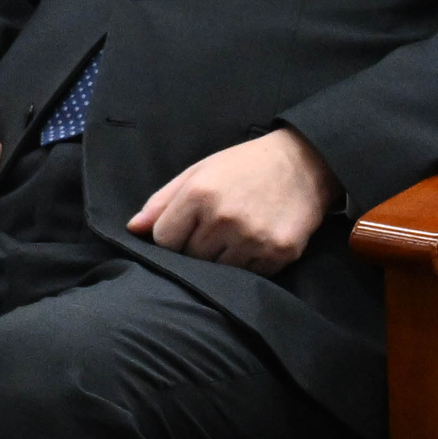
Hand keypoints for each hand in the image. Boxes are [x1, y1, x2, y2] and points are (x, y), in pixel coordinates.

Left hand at [130, 126, 337, 272]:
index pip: (164, 239)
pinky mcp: (279, 254)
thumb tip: (133, 229)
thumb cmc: (243, 165)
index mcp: (199, 195)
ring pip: (218, 270)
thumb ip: (162, 201)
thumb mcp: (198, 172)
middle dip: (195, 247)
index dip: (171, 236)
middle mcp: (224, 219)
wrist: (304, 164)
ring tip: (234, 234)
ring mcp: (253, 239)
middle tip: (213, 228)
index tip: (184, 227)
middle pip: (190, 257)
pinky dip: (248, 264)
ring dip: (221, 257)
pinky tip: (255, 240)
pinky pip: (249, 274)